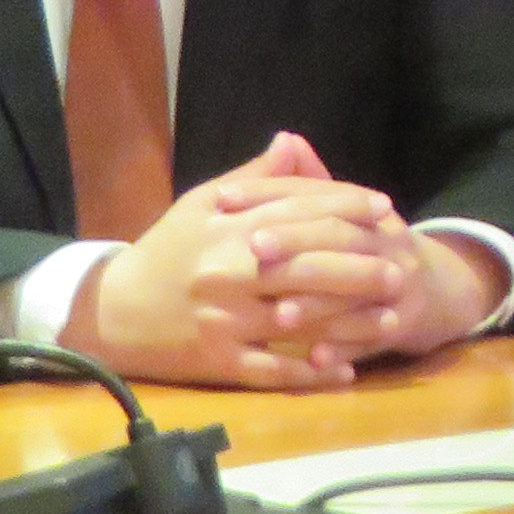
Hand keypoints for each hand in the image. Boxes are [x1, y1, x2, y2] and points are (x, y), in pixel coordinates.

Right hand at [69, 133, 420, 390]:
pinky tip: (344, 369)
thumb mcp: (201, 203)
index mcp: (226, 226)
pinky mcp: (220, 361)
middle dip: (359, 267)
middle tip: (399, 269)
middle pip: (307, 266)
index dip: (345, 207)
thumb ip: (255, 179)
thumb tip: (293, 142)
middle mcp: (228, 272)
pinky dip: (311, 372)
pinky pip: (274, 370)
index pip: (298, 211)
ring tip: (390, 318)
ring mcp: (225, 321)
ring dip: (349, 321)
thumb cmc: (166, 251)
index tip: (384, 208)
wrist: (113, 311)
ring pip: (300, 321)